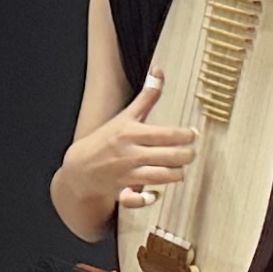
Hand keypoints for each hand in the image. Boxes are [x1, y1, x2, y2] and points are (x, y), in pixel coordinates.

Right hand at [71, 74, 195, 211]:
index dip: (186, 135)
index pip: (167, 134)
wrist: (79, 167)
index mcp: (132, 133)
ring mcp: (127, 175)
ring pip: (162, 177)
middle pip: (170, 156)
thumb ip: (147, 96)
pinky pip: (139, 201)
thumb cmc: (107, 139)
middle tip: (190, 153)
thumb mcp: (125, 116)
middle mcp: (131, 154)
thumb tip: (159, 71)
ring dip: (177, 174)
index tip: (193, 135)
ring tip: (179, 168)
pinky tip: (157, 193)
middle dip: (187, 155)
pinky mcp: (122, 193)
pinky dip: (150, 199)